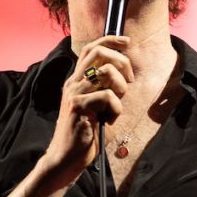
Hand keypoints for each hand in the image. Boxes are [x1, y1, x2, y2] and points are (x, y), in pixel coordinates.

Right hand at [40, 35, 133, 185]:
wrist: (67, 156)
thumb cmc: (86, 133)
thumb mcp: (98, 105)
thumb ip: (106, 87)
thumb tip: (124, 72)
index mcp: (77, 79)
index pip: (91, 48)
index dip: (110, 40)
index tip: (127, 42)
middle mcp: (73, 82)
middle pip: (98, 52)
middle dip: (121, 61)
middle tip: (129, 80)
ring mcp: (74, 93)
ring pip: (106, 73)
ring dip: (121, 89)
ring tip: (116, 106)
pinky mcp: (78, 106)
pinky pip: (108, 96)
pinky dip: (116, 109)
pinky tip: (109, 120)